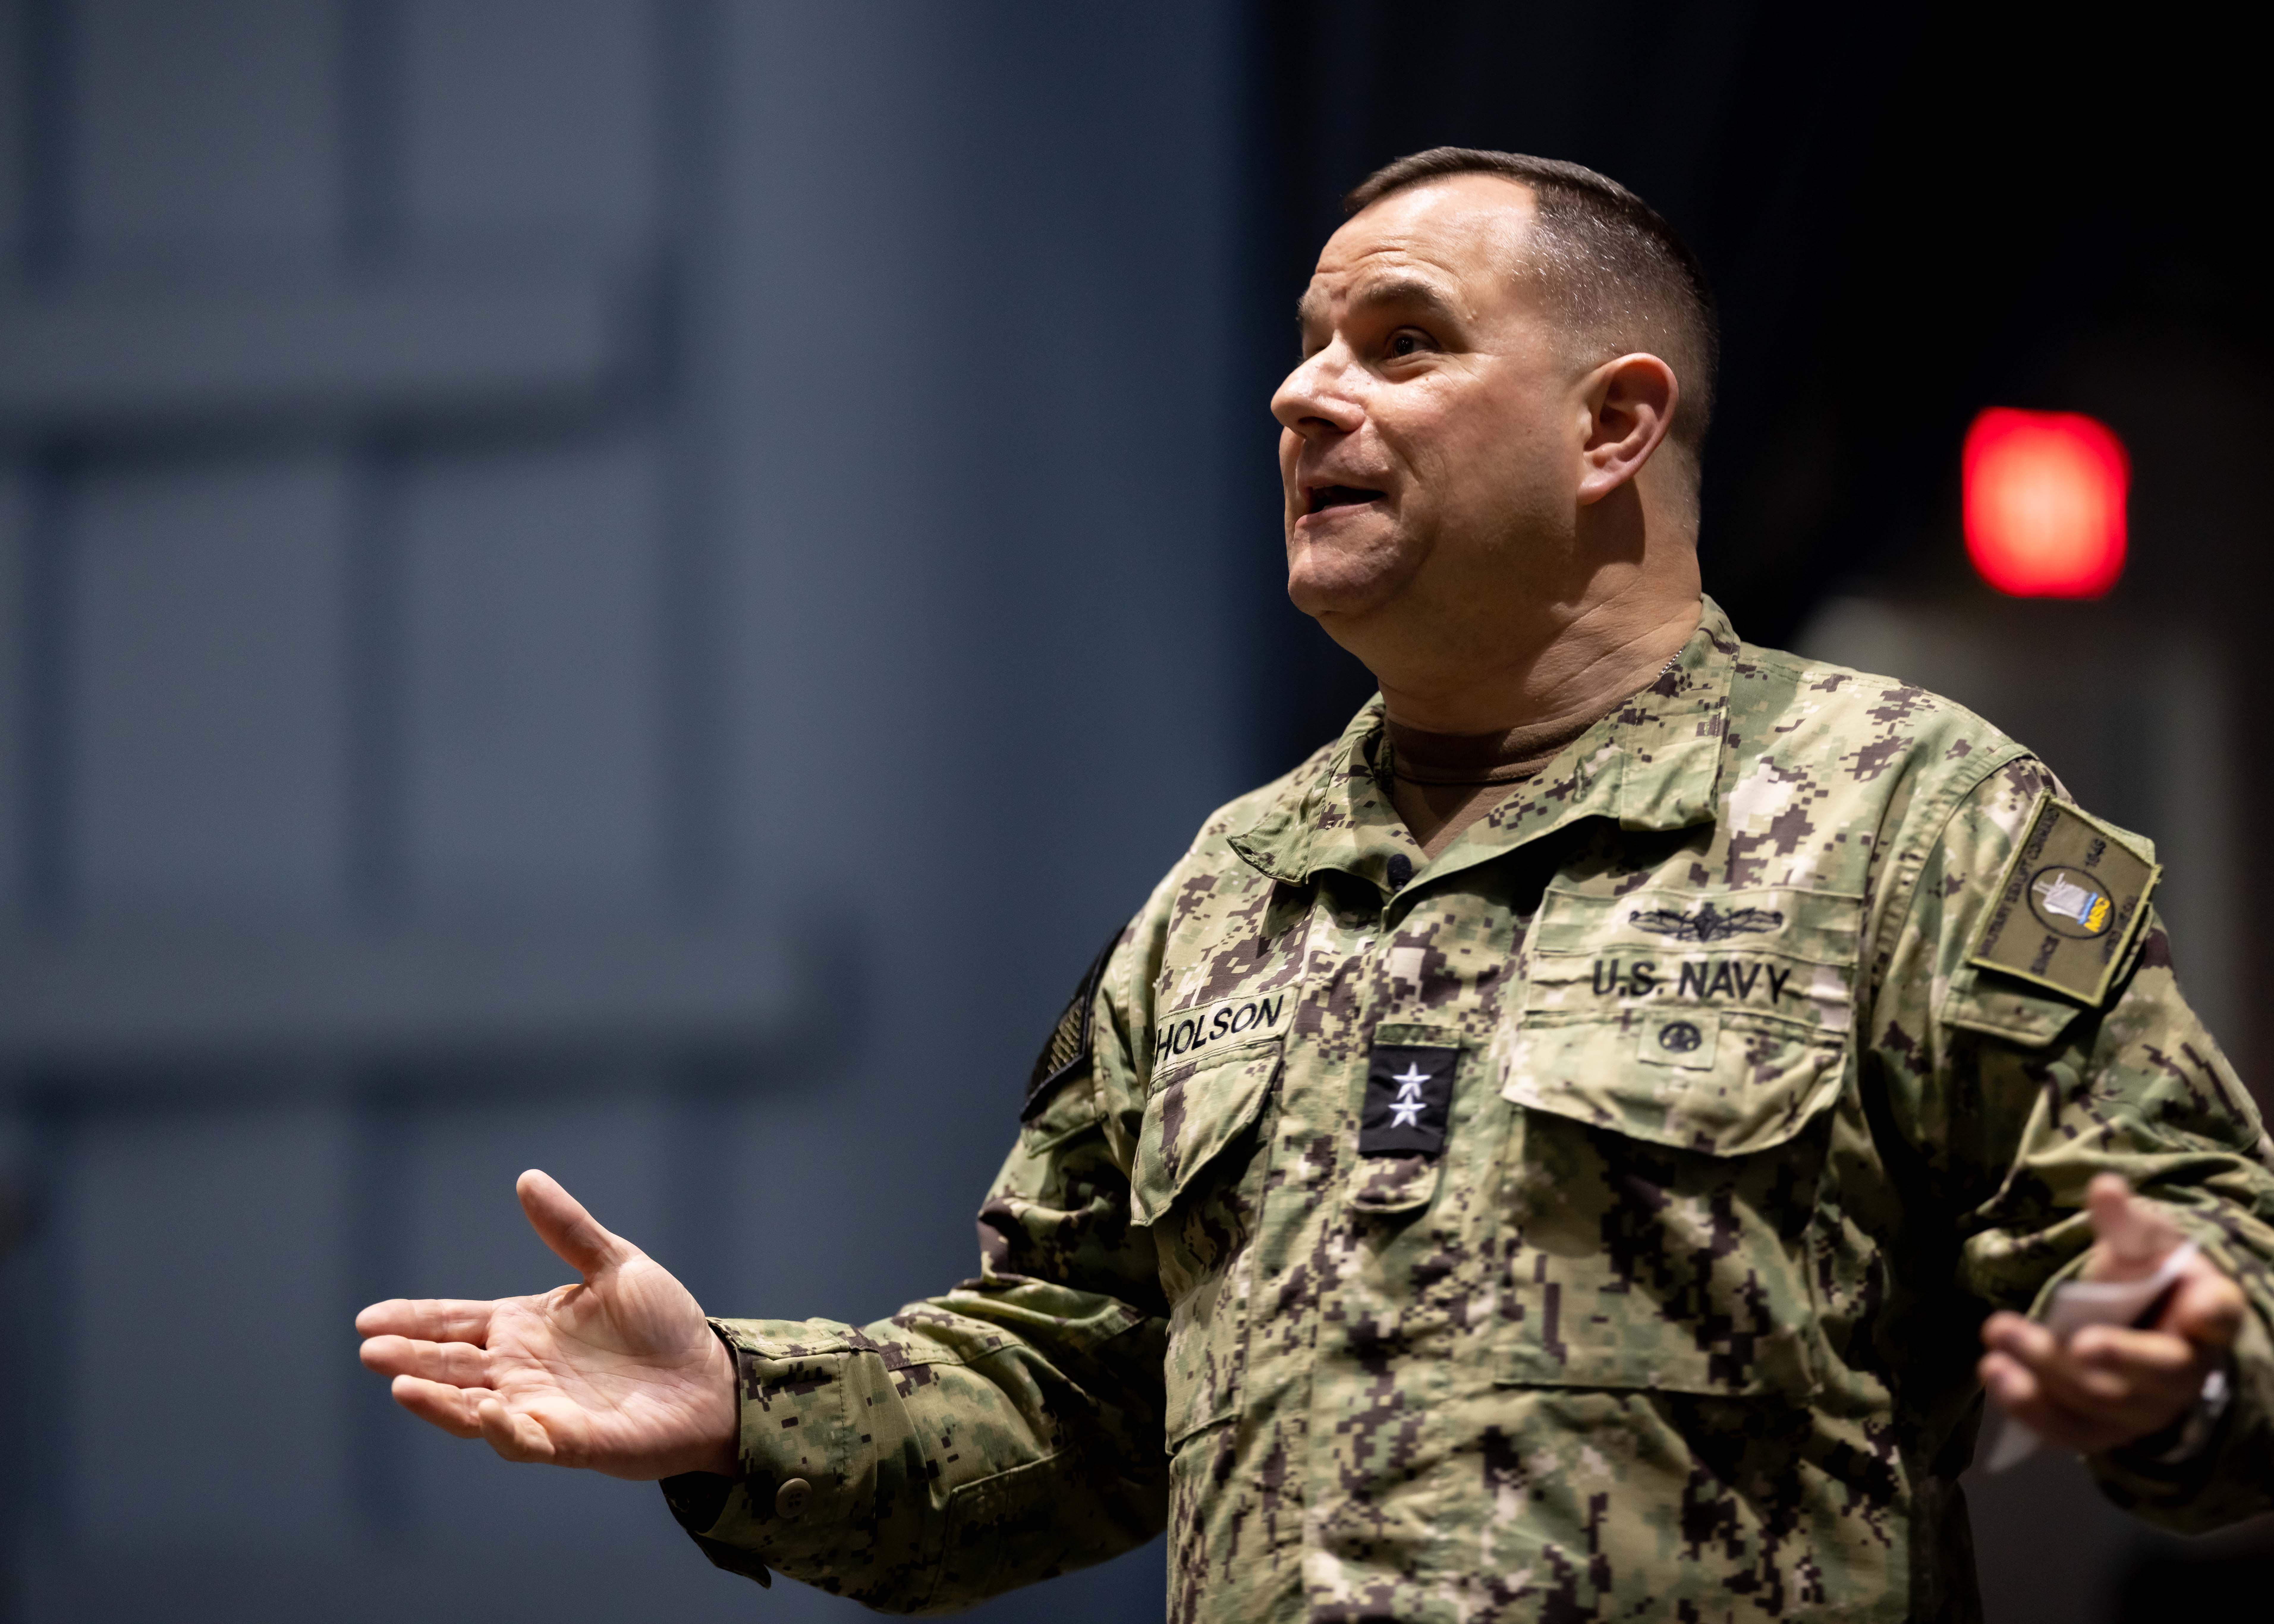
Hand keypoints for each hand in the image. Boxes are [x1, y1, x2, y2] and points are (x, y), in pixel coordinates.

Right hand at [357, 1169, 739, 1479]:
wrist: (710, 1378)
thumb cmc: (662, 1324)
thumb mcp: (617, 1264)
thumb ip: (570, 1230)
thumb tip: (527, 1178)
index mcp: (524, 1327)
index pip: (453, 1323)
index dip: (412, 1320)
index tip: (369, 1318)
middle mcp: (520, 1370)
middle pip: (450, 1365)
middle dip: (409, 1359)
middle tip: (370, 1349)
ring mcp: (540, 1408)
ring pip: (472, 1408)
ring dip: (437, 1400)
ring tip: (401, 1385)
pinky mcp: (570, 1441)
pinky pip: (526, 1439)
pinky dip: (504, 1429)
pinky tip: (487, 1411)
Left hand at [1979, 1173, 2245, 1454]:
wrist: (2139, 1330)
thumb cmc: (2146, 1277)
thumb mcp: (2141, 1243)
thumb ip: (2124, 1222)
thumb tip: (2105, 1187)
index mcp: (2204, 1314)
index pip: (2217, 1315)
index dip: (2210, 1312)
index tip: (2198, 1305)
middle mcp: (2183, 1372)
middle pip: (2151, 1372)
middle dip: (2110, 1356)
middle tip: (2073, 1340)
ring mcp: (2144, 1408)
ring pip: (2100, 1403)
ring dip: (2047, 1375)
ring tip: (1997, 1344)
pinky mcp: (2102, 1428)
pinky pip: (2069, 1430)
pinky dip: (2031, 1409)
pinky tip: (1995, 1375)